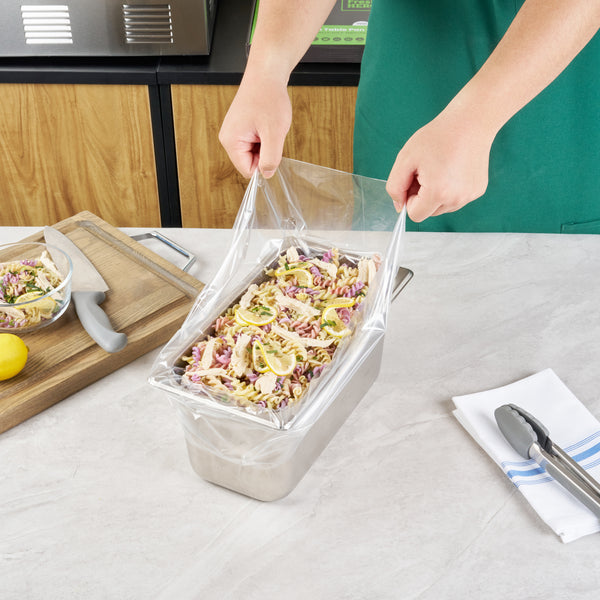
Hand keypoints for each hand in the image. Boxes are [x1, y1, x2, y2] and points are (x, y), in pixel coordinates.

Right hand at [219, 74, 291, 178]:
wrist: (266, 74)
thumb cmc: (268, 97)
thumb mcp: (274, 133)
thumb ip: (270, 158)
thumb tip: (266, 174)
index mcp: (231, 141)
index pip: (247, 171)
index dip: (263, 165)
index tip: (271, 148)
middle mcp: (228, 138)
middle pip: (250, 163)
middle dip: (265, 153)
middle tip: (270, 133)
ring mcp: (234, 133)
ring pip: (254, 153)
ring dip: (266, 144)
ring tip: (268, 126)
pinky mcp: (241, 129)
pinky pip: (255, 144)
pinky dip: (265, 137)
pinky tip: (266, 124)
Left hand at [386, 107, 494, 221]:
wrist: (470, 122)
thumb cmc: (438, 137)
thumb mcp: (405, 159)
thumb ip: (395, 186)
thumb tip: (399, 206)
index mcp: (438, 193)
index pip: (415, 215)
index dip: (409, 199)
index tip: (414, 181)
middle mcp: (456, 199)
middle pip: (429, 213)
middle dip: (422, 197)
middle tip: (426, 171)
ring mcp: (469, 196)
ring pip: (442, 207)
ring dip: (435, 194)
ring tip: (439, 169)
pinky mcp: (477, 191)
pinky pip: (455, 199)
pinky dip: (449, 189)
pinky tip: (452, 169)